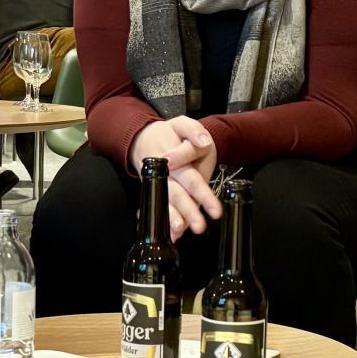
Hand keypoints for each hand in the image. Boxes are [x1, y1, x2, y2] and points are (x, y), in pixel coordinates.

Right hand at [130, 115, 220, 237]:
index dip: (199, 191)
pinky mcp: (156, 189)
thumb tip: (204, 141)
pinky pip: (158, 205)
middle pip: (177, 193)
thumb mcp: (182, 123)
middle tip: (199, 226)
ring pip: (166, 201)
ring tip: (180, 231)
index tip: (214, 209)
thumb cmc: (169, 134)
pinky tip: (172, 234)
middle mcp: (166, 173)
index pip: (189, 175)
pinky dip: (164, 220)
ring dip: (173, 218)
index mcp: (175, 157)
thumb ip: (194, 131)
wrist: (142, 138)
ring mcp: (159, 182)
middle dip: (188, 211)